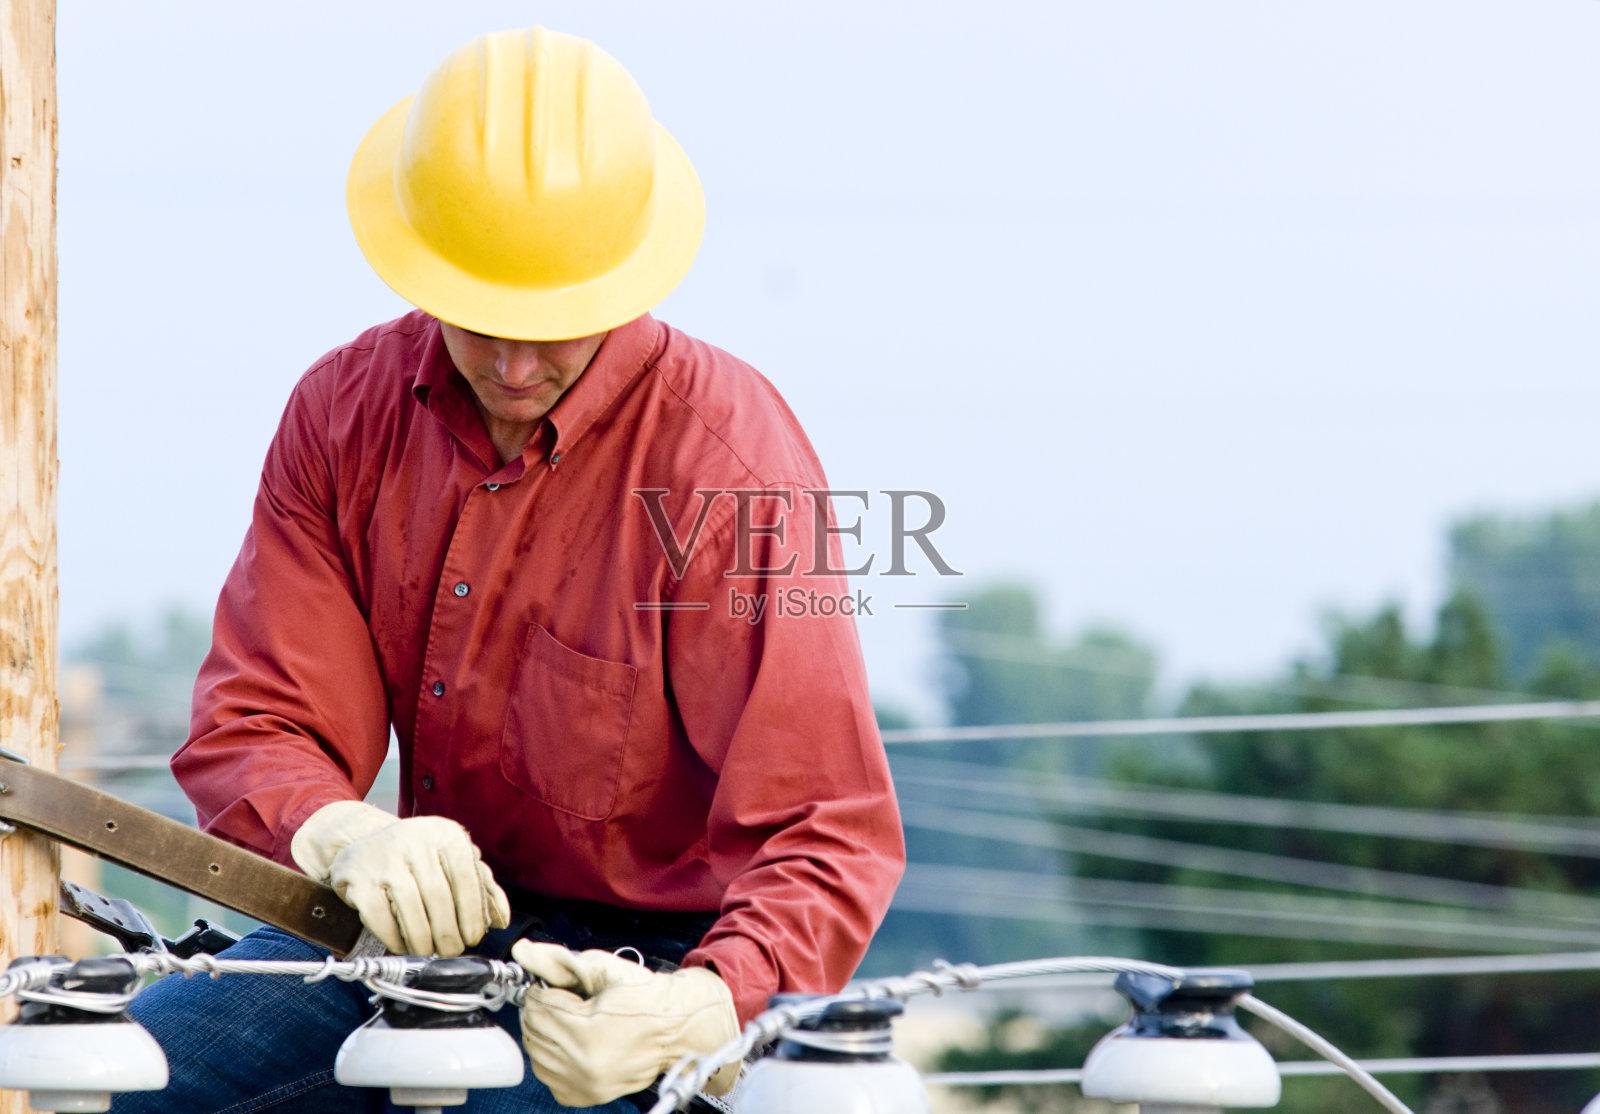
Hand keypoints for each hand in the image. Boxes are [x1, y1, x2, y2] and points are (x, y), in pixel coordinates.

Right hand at [290, 800, 510, 955]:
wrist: (364, 845)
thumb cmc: (418, 858)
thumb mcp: (454, 861)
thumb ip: (482, 887)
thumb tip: (502, 919)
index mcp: (444, 834)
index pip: (466, 876)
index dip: (473, 913)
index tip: (474, 936)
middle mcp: (414, 839)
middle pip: (438, 896)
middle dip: (448, 933)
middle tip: (452, 950)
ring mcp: (382, 856)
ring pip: (410, 908)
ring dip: (423, 940)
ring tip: (429, 951)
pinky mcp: (356, 876)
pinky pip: (379, 916)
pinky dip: (394, 938)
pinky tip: (404, 945)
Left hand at [512, 941, 740, 1105]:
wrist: (677, 1027)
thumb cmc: (647, 997)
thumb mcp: (603, 968)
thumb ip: (558, 959)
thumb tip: (523, 952)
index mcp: (588, 1032)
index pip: (539, 1008)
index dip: (542, 991)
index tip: (551, 985)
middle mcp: (584, 1065)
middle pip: (534, 1032)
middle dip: (543, 1011)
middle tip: (562, 1000)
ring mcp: (585, 1084)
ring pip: (537, 1055)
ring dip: (546, 1034)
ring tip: (569, 1019)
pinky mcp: (587, 1095)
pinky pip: (548, 1076)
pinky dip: (553, 1057)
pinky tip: (572, 1042)